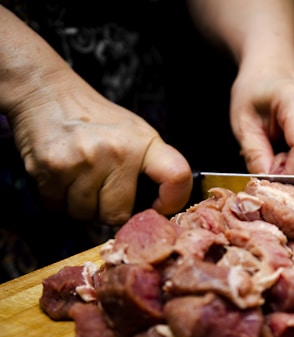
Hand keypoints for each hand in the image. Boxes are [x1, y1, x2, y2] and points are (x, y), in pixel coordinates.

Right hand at [8, 72, 191, 224]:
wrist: (48, 94)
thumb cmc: (97, 120)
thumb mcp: (135, 133)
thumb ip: (150, 167)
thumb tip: (157, 209)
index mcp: (143, 142)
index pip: (177, 176)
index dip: (173, 201)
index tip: (159, 207)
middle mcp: (117, 151)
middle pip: (118, 214)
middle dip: (108, 210)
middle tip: (101, 189)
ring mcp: (83, 160)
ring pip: (85, 215)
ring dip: (81, 207)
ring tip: (80, 180)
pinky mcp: (52, 169)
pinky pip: (59, 209)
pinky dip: (59, 202)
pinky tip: (62, 180)